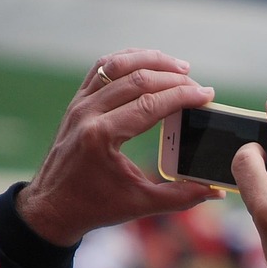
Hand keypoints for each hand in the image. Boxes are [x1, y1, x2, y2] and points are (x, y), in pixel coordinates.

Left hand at [16, 49, 222, 245]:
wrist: (51, 207)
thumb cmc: (93, 206)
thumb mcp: (140, 205)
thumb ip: (181, 196)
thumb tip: (215, 191)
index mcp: (102, 137)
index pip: (149, 103)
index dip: (183, 96)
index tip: (207, 95)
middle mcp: (87, 113)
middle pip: (137, 79)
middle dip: (174, 78)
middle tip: (198, 86)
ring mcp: (79, 104)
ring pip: (117, 64)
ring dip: (151, 60)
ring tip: (180, 67)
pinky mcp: (77, 102)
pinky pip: (102, 68)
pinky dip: (128, 60)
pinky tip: (149, 64)